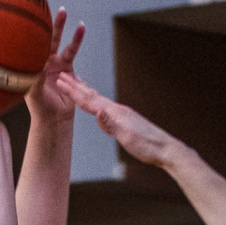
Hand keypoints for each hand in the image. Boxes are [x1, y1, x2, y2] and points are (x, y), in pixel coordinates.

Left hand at [25, 10, 84, 120]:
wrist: (54, 118)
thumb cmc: (40, 107)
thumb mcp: (34, 91)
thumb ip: (35, 77)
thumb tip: (36, 63)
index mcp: (29, 64)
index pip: (28, 42)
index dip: (28, 28)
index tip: (29, 13)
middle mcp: (40, 60)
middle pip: (43, 37)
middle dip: (45, 22)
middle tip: (44, 6)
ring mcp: (54, 62)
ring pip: (58, 41)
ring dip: (61, 27)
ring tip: (65, 12)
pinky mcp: (67, 67)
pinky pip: (72, 50)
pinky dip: (77, 39)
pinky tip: (81, 28)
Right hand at [53, 72, 183, 168]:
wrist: (165, 149)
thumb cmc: (147, 146)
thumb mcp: (127, 137)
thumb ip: (111, 125)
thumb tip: (98, 112)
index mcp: (114, 113)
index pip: (89, 101)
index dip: (73, 92)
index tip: (60, 81)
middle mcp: (117, 110)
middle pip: (92, 96)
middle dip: (75, 87)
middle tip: (61, 76)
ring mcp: (121, 114)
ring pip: (98, 100)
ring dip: (85, 91)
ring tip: (76, 83)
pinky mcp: (125, 120)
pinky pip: (104, 107)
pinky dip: (96, 102)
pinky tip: (96, 104)